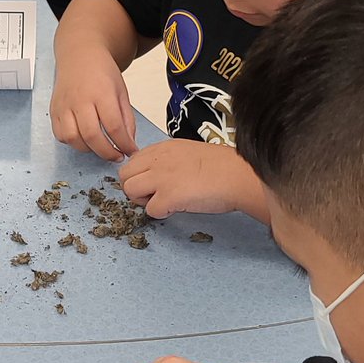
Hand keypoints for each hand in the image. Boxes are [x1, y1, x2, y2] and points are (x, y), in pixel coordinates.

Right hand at [50, 49, 136, 161]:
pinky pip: (61, 135)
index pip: (113, 126)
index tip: (130, 151)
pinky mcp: (54, 110)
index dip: (124, 144)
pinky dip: (73, 143)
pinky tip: (83, 139)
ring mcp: (64, 105)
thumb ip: (126, 118)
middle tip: (116, 156)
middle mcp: (80, 99)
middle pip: (92, 136)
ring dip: (89, 149)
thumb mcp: (121, 92)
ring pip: (74, 139)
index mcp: (102, 92)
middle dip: (107, 152)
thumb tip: (129, 143)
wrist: (80, 55)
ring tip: (100, 147)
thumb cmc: (101, 72)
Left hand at [119, 140, 269, 221]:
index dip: (140, 176)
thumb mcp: (189, 153)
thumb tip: (157, 176)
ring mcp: (161, 177)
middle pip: (124, 176)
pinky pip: (150, 210)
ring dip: (144, 201)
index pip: (133, 161)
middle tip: (155, 195)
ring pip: (130, 191)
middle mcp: (158, 159)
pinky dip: (161, 213)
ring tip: (165, 202)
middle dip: (135, 189)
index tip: (153, 184)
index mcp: (164, 148)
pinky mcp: (168, 196)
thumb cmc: (222, 167)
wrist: (238, 176)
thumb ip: (168, 160)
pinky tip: (178, 208)